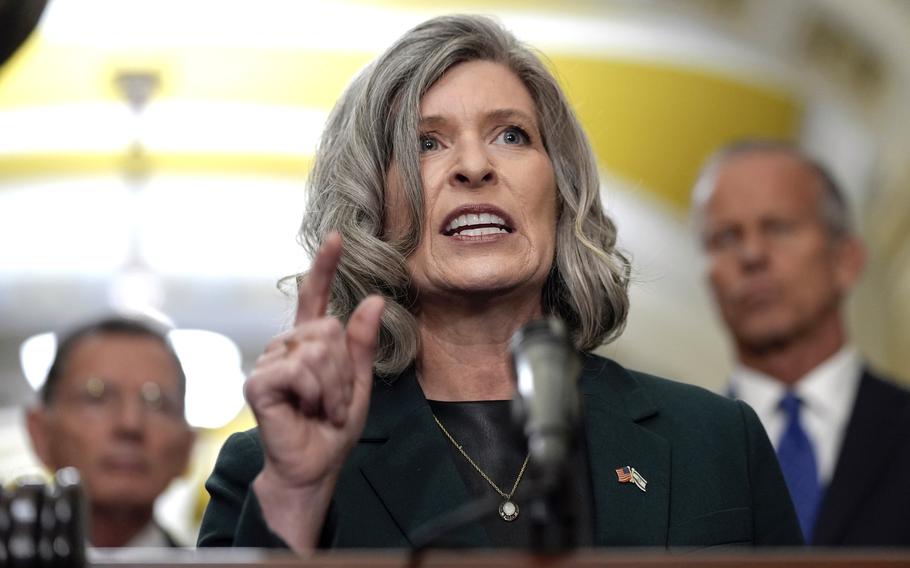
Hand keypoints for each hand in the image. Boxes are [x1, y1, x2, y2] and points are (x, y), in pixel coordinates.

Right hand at [245, 231, 384, 489]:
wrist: (314, 467)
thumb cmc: (331, 429)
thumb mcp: (358, 383)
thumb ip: (362, 344)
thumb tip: (375, 299)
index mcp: (310, 345)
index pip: (315, 298)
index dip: (324, 268)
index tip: (337, 238)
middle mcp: (286, 347)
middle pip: (328, 330)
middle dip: (344, 371)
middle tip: (334, 400)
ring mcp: (269, 363)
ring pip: (317, 351)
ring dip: (332, 387)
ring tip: (321, 409)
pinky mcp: (258, 382)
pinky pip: (299, 370)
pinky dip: (315, 394)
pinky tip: (305, 410)